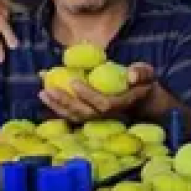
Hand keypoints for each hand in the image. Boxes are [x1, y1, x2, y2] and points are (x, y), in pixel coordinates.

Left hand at [40, 63, 154, 123]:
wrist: (143, 100)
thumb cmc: (142, 83)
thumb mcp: (147, 74)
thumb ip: (141, 72)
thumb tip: (131, 75)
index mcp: (121, 104)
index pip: (103, 104)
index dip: (88, 95)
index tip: (74, 81)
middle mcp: (108, 115)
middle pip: (84, 114)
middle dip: (66, 102)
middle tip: (49, 88)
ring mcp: (97, 118)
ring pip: (76, 117)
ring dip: (58, 106)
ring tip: (43, 92)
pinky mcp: (89, 116)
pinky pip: (72, 115)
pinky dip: (57, 106)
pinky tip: (45, 94)